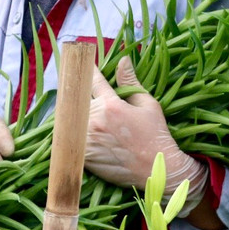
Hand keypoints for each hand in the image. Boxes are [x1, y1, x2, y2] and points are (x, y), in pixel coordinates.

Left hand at [85, 56, 207, 215]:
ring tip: (79, 117)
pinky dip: (73, 136)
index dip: (86, 70)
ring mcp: (89, 140)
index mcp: (112, 105)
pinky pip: (71, 141)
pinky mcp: (85, 157)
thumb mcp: (148, 104)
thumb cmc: (156, 135)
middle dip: (76, 95)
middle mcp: (96, 121)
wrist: (157, 169)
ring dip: (73, 117)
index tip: (80, 62)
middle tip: (76, 93)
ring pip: (71, 121)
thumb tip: (123, 60)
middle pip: (76, 100)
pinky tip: (78, 135)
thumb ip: (130, 82)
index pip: (93, 81)